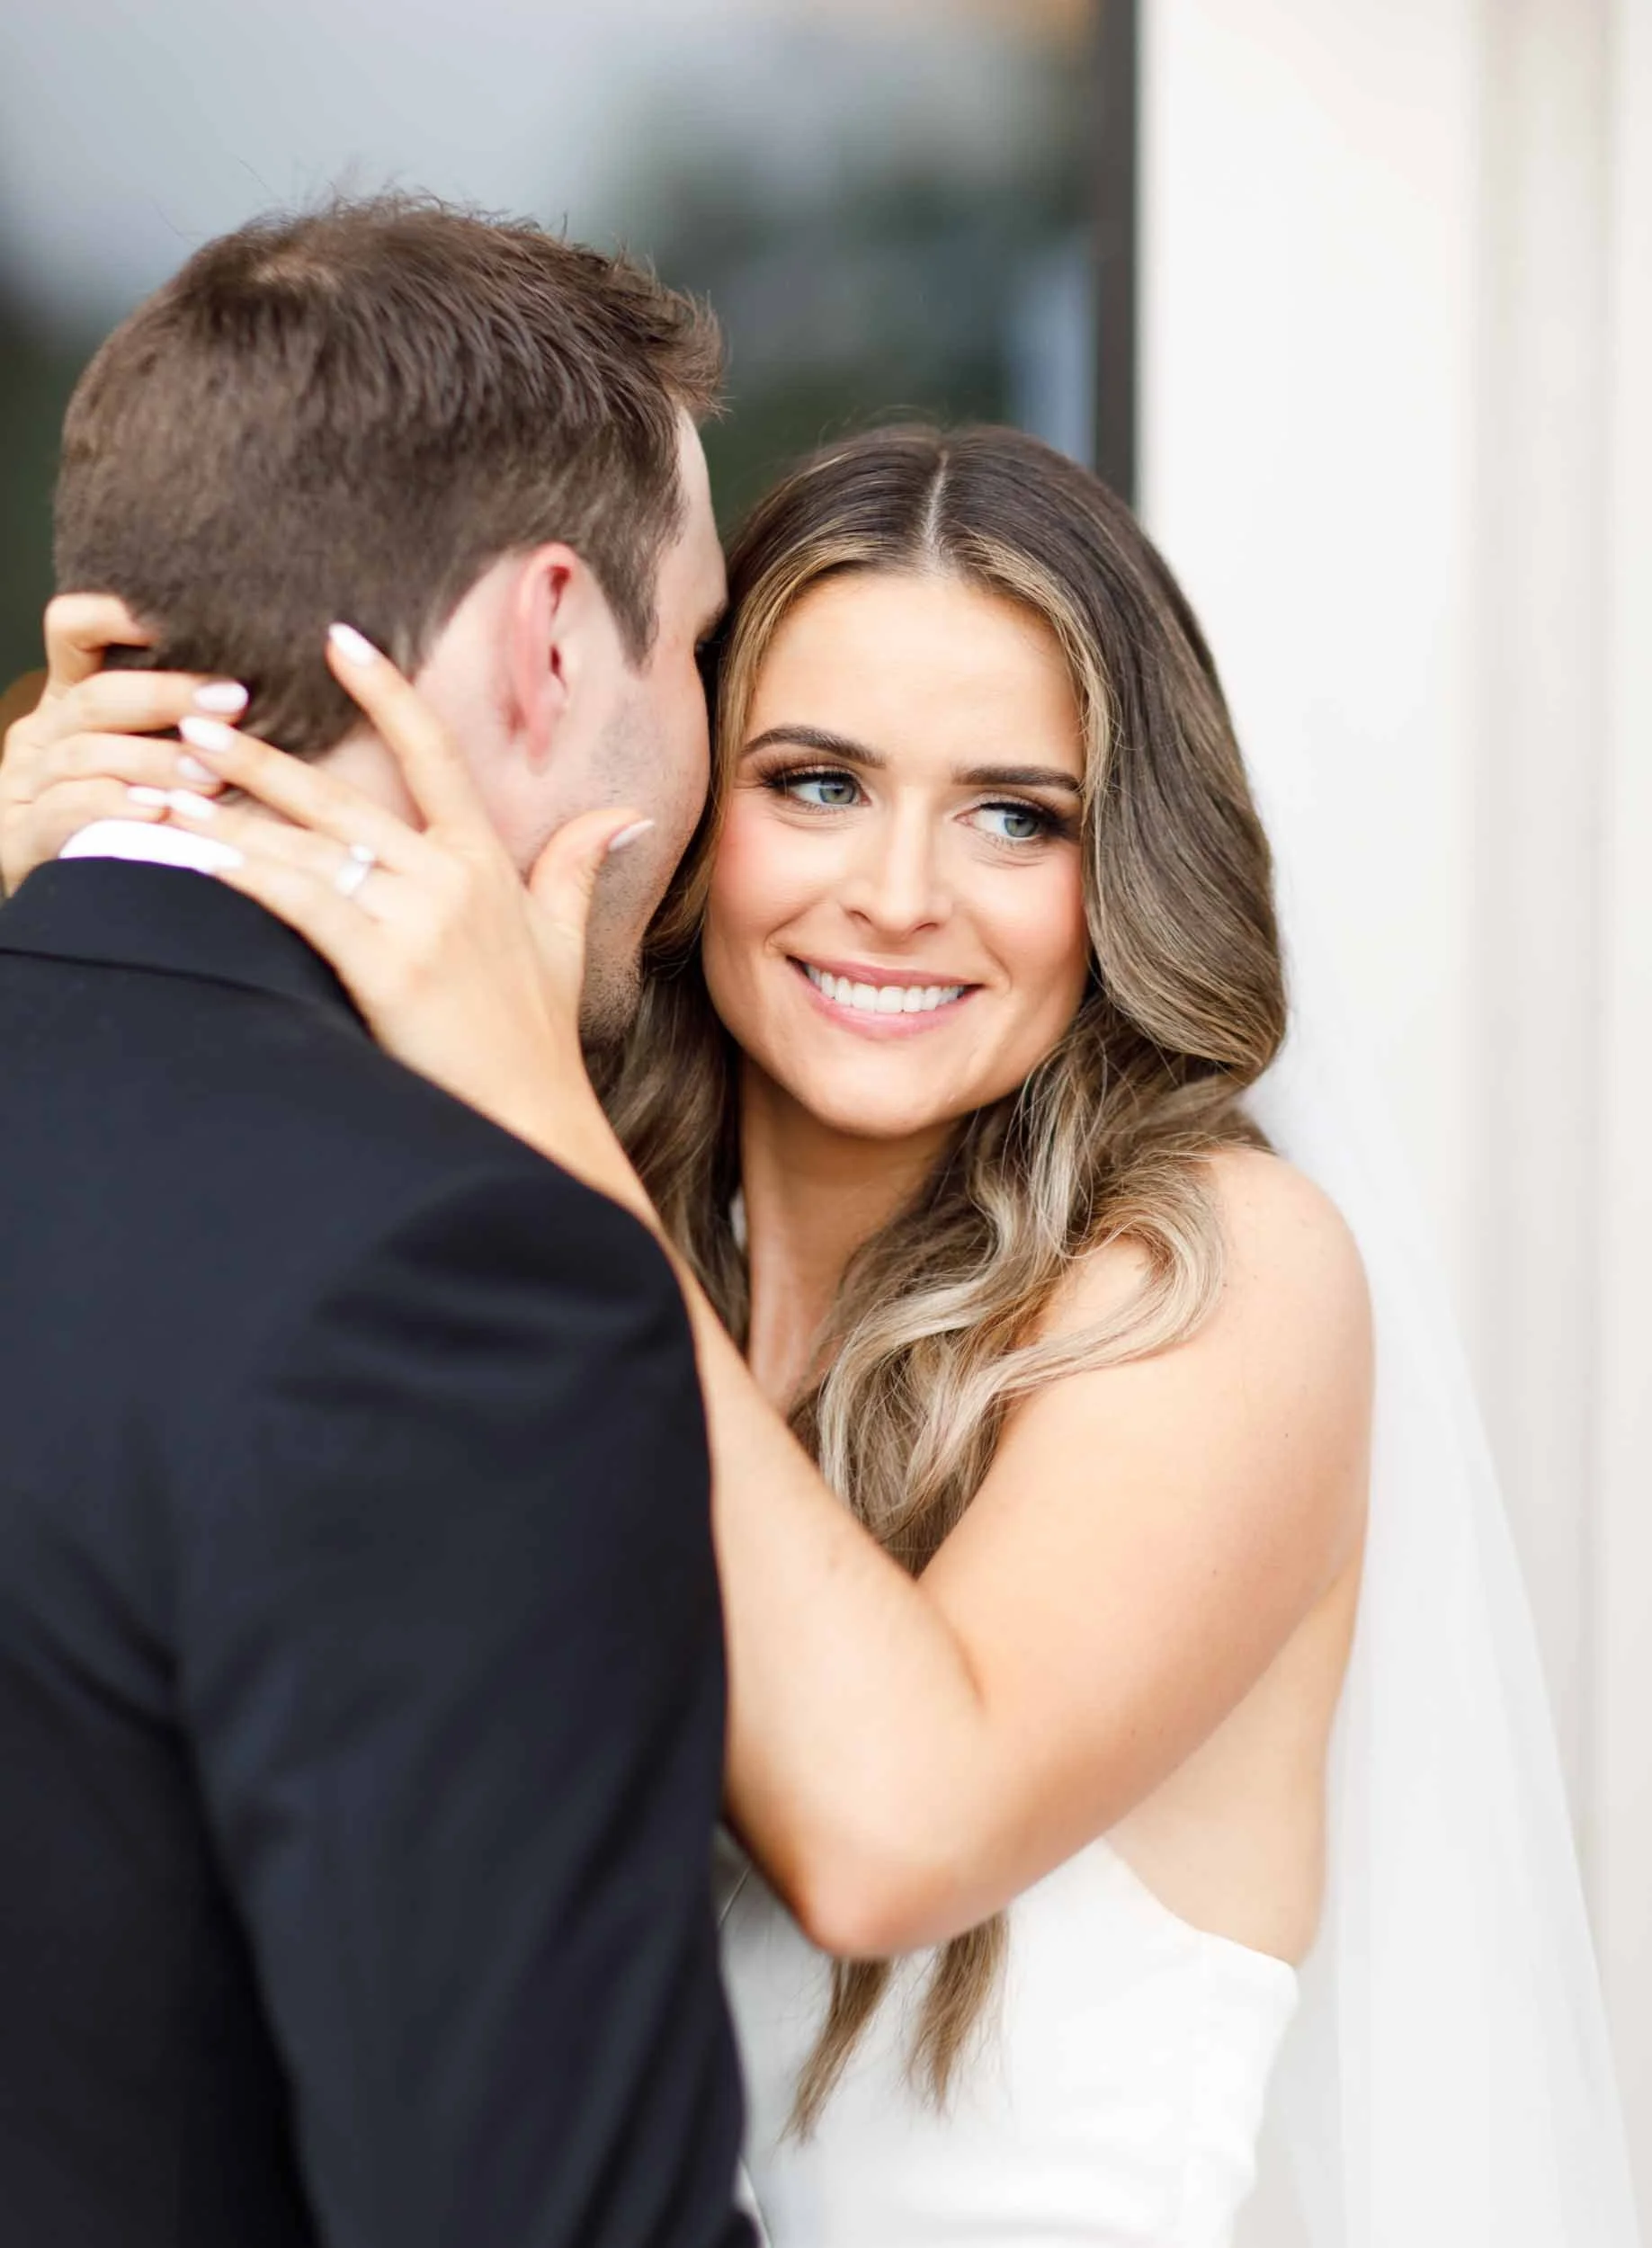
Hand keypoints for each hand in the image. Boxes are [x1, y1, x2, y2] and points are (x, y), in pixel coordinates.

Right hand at [0, 593, 241, 895]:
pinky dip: (113, 806)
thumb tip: (270, 674)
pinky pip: (64, 810)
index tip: (181, 615)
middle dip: (166, 694)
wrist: (98, 925)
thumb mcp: (173, 763)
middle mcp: (44, 736)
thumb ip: (196, 719)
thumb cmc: (163, 833)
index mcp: (76, 704)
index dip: (115, 612)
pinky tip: (159, 812)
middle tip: (234, 703)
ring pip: (84, 753)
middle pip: (95, 695)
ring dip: (153, 759)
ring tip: (211, 772)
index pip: (73, 629)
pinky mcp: (20, 840)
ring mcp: (26, 787)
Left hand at [9, 606, 653, 1212]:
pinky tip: (192, 856)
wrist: (534, 1118)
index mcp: (485, 864)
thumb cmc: (537, 1039)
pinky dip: (241, 874)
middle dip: (259, 759)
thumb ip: (575, 866)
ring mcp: (418, 919)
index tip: (338, 639)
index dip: (387, 692)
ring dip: (226, 819)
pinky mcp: (386, 965)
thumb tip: (620, 814)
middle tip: (191, 722)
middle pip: (342, 797)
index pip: (434, 754)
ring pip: (306, 848)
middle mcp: (449, 878)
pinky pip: (299, 901)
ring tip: (161, 792)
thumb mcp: (565, 941)